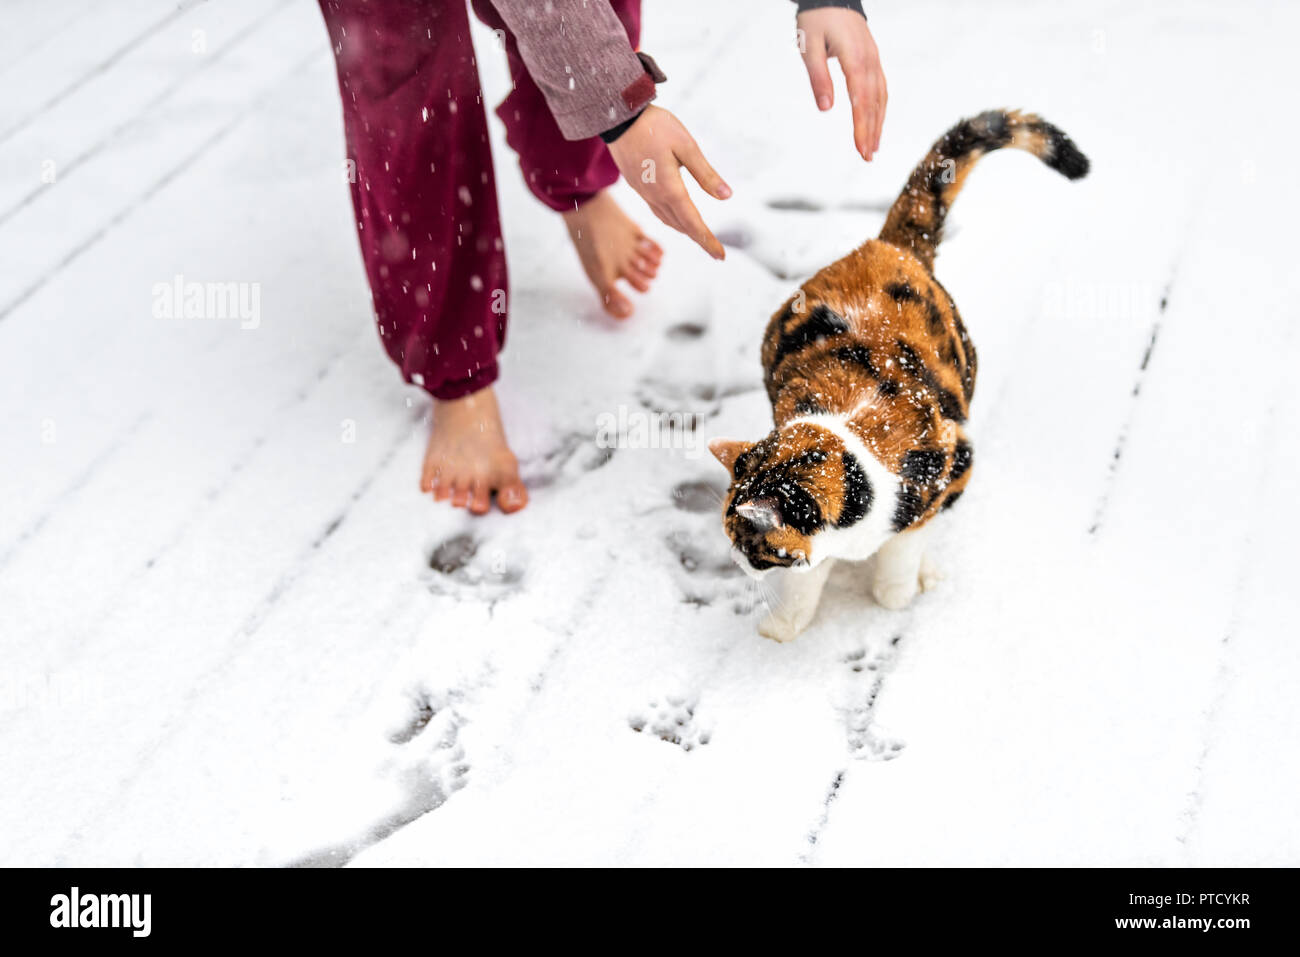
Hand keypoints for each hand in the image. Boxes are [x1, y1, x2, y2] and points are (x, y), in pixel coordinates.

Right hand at [606, 105, 730, 259]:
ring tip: (699, 237)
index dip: (708, 241)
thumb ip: (706, 174)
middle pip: (681, 226)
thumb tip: (726, 196)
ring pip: (668, 220)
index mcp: (670, 189)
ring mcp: (644, 192)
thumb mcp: (687, 146)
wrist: (618, 118)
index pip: (693, 223)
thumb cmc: (654, 127)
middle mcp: (655, 196)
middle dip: (700, 239)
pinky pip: (657, 211)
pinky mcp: (637, 185)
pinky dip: (671, 220)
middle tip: (715, 252)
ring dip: (685, 231)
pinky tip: (676, 217)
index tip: (720, 256)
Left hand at [797, 8, 886, 159]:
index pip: (861, 100)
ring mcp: (874, 59)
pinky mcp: (872, 59)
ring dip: (878, 123)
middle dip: (871, 131)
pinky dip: (880, 108)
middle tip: (867, 157)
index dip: (862, 127)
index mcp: (855, 58)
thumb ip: (818, 78)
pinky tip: (876, 123)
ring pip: (881, 97)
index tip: (861, 148)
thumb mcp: (809, 48)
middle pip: (874, 102)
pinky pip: (881, 88)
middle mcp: (869, 60)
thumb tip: (826, 109)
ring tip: (873, 147)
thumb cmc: (817, 20)